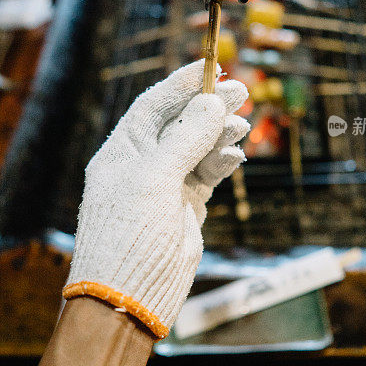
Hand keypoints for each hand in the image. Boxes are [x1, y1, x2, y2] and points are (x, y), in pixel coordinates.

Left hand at [63, 60, 248, 337]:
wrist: (128, 300)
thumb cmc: (128, 238)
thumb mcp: (154, 181)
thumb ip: (185, 140)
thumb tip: (211, 103)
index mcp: (122, 152)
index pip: (154, 105)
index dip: (182, 83)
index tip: (212, 65)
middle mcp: (143, 165)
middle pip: (180, 123)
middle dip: (209, 105)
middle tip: (241, 91)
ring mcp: (166, 186)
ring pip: (198, 148)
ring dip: (220, 133)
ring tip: (243, 124)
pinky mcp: (185, 208)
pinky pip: (208, 175)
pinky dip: (223, 163)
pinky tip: (236, 156)